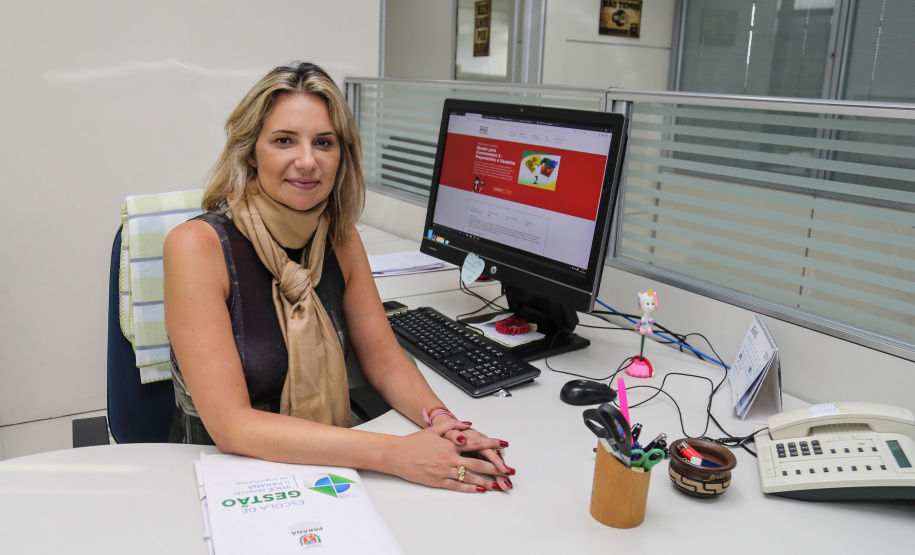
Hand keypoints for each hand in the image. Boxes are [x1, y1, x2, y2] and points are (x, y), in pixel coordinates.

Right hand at [389, 420, 509, 492]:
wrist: (397, 455)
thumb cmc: (414, 442)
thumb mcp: (434, 429)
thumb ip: (452, 424)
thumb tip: (468, 424)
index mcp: (450, 444)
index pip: (476, 443)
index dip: (492, 443)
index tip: (503, 444)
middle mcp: (450, 457)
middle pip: (478, 462)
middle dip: (495, 467)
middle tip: (508, 470)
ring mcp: (444, 471)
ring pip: (470, 476)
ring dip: (486, 480)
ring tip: (499, 484)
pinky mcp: (438, 481)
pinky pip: (458, 486)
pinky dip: (470, 488)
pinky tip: (480, 489)